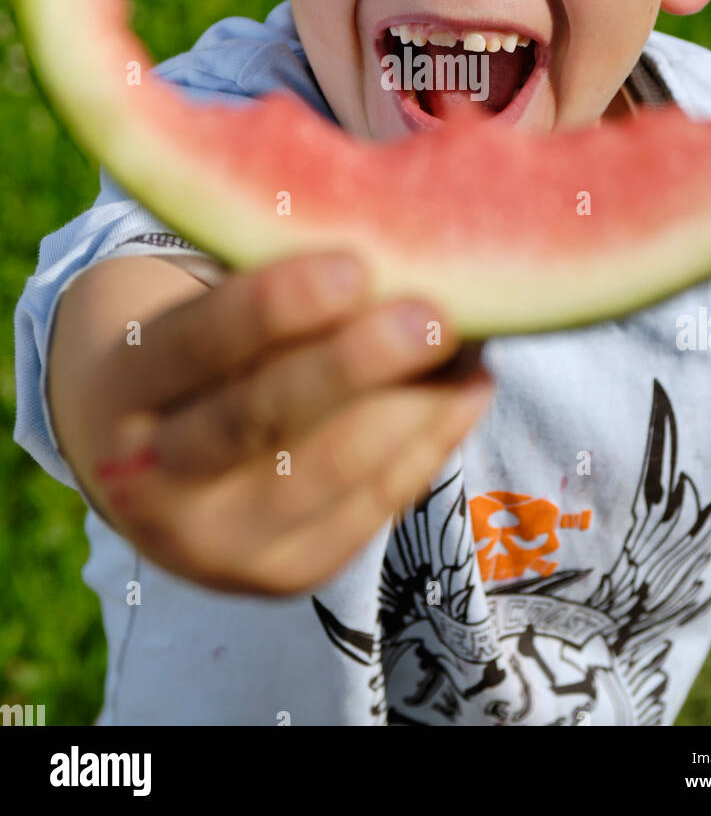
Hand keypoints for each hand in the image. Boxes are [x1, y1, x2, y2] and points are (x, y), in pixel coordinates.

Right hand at [84, 252, 492, 594]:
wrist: (129, 456)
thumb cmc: (180, 343)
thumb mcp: (181, 301)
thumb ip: (258, 284)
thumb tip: (386, 253)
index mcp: (120, 386)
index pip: (200, 342)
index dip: (276, 306)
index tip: (355, 266)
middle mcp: (151, 477)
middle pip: (262, 417)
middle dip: (356, 366)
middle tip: (434, 317)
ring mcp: (213, 543)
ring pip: (326, 474)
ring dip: (413, 411)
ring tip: (471, 352)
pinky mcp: (278, 577)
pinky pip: (364, 512)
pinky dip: (424, 449)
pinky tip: (466, 394)